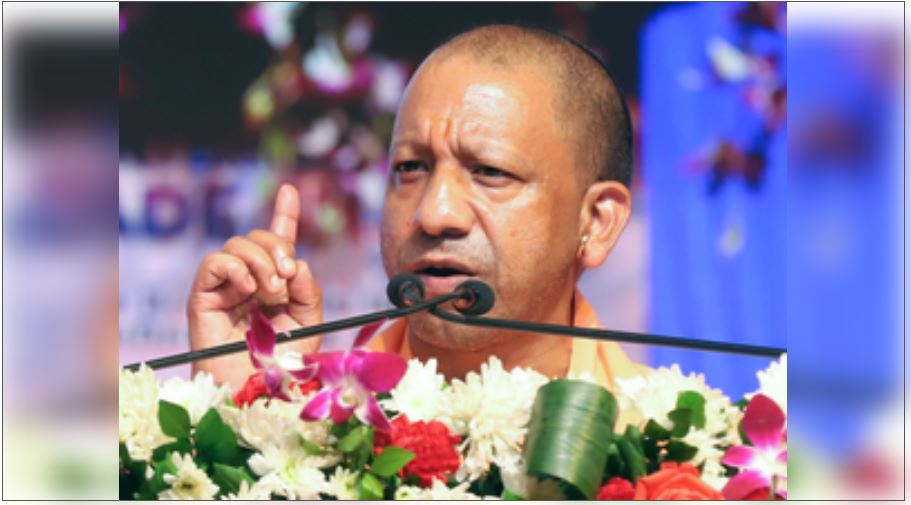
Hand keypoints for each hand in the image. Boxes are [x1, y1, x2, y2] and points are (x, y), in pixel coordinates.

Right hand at [187, 184, 322, 387]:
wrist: (256, 392)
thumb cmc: (282, 364)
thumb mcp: (309, 323)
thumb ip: (309, 290)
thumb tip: (297, 263)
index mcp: (276, 282)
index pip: (279, 241)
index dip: (284, 214)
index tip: (289, 190)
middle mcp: (250, 280)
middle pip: (260, 237)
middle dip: (278, 247)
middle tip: (287, 277)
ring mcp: (225, 287)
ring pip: (237, 244)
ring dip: (261, 261)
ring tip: (270, 291)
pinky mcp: (202, 297)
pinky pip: (214, 262)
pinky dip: (235, 267)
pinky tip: (248, 288)